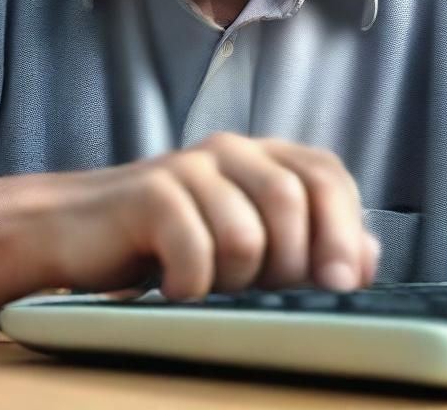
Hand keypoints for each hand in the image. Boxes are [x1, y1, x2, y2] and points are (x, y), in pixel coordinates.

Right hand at [39, 132, 379, 299]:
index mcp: (264, 155)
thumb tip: (369, 254)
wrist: (77, 231)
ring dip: (234, 282)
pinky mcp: (150, 192)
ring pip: (245, 233)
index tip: (343, 286)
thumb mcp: (247, 243)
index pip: (327, 173)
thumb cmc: (170, 242)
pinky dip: (192, 287)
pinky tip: (174, 289)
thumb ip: (309, 243)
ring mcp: (189, 165)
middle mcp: (231, 149)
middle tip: (264, 297)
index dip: (344, 228)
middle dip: (291, 264)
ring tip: (210, 288)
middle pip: (292, 199)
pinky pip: (195, 250)